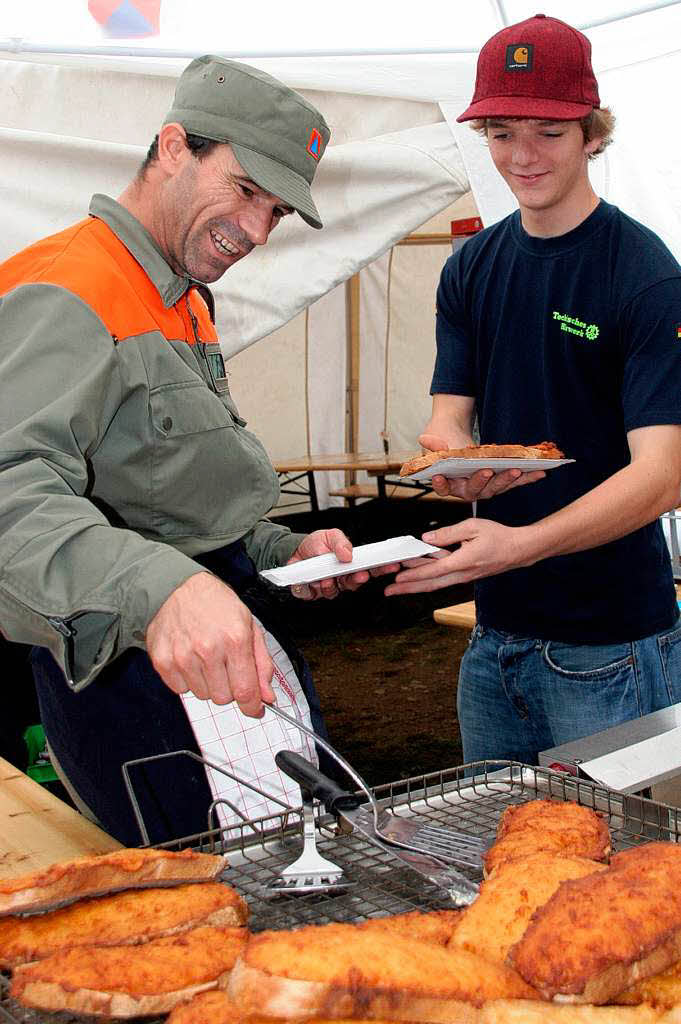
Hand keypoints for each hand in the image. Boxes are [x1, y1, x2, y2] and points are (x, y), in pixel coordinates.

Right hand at [145, 572, 273, 715]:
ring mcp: (183, 657)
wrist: (178, 587)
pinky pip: (181, 690)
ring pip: (203, 695)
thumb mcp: (249, 626)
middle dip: (229, 688)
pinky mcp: (163, 661)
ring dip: (208, 683)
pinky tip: (190, 658)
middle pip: (224, 698)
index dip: (253, 706)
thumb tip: (267, 696)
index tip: (254, 708)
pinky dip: (188, 679)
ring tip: (206, 658)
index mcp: (235, 640)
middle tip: (225, 667)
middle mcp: (208, 650)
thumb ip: (261, 664)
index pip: (246, 691)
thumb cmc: (216, 604)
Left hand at [287, 529, 399, 599]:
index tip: (389, 566)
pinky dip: (312, 589)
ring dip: (332, 585)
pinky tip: (311, 582)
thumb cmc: (314, 544)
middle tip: (361, 575)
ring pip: (334, 592)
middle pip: (354, 583)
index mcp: (349, 564)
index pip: (368, 568)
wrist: (292, 550)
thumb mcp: (329, 536)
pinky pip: (314, 595)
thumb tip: (349, 554)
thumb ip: (340, 543)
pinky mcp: (312, 592)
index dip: (380, 569)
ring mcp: (327, 586)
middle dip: (358, 580)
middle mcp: (340, 577)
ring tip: (327, 578)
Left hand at [384, 518, 532, 594]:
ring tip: (397, 588)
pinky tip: (417, 577)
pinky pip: (443, 580)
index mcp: (463, 562)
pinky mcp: (465, 576)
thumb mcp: (473, 527)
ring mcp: (464, 577)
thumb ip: (448, 533)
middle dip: (407, 588)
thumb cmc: (498, 536)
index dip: (414, 575)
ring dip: (415, 586)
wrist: (519, 550)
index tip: (397, 578)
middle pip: (430, 584)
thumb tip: (427, 538)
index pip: (433, 571)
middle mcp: (462, 574)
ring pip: (435, 584)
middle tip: (388, 591)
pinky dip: (428, 580)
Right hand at [417, 431, 545, 500]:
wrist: (454, 432)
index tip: (440, 476)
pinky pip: (514, 481)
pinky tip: (541, 473)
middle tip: (486, 471)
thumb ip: (432, 442)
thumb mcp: (435, 437)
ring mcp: (485, 487)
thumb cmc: (443, 439)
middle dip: (481, 480)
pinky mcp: (500, 481)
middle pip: (474, 490)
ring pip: (496, 487)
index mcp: (448, 483)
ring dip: (507, 479)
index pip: (443, 488)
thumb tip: (426, 440)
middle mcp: (467, 489)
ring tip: (517, 469)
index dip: (441, 484)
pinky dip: (528, 478)